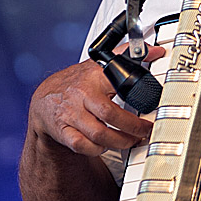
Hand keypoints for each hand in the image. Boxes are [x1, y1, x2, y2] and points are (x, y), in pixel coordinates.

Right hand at [26, 44, 166, 156]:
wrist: (45, 100)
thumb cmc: (77, 82)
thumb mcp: (100, 65)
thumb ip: (127, 55)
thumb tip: (155, 51)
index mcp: (94, 77)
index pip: (118, 82)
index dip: (136, 93)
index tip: (151, 106)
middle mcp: (82, 96)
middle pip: (110, 115)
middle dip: (132, 128)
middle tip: (145, 132)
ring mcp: (71, 115)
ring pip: (98, 134)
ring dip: (119, 141)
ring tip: (132, 140)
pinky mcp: (63, 132)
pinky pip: (82, 146)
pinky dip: (97, 149)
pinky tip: (106, 145)